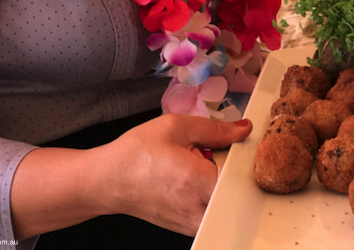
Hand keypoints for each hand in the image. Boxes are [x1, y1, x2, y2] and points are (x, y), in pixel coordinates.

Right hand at [85, 114, 252, 235]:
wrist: (109, 180)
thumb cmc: (137, 152)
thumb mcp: (176, 127)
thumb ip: (215, 129)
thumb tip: (243, 130)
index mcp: (196, 182)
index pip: (241, 176)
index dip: (244, 158)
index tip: (239, 144)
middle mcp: (198, 209)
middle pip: (237, 191)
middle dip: (233, 170)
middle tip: (214, 153)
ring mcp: (194, 224)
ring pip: (226, 203)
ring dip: (221, 183)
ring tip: (202, 166)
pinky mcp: (189, 228)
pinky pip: (213, 211)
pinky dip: (211, 194)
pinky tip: (194, 178)